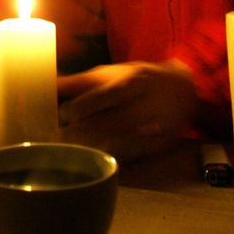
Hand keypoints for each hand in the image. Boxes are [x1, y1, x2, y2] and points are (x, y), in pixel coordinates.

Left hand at [57, 61, 197, 160]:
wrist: (184, 89)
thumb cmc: (137, 79)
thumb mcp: (112, 73)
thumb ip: (81, 81)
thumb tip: (50, 81)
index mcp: (135, 81)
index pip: (109, 94)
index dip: (86, 105)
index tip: (65, 113)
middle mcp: (150, 103)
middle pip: (115, 121)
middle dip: (86, 131)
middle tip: (60, 139)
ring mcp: (159, 126)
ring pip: (125, 141)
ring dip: (97, 147)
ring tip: (73, 151)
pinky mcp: (162, 145)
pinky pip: (136, 155)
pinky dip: (114, 158)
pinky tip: (96, 160)